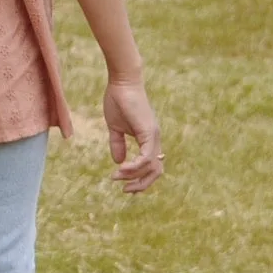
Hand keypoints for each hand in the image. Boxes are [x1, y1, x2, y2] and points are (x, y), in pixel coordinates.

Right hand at [103, 78, 162, 192]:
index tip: (123, 184)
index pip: (151, 166)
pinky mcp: (149, 133)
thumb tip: (119, 162)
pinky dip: (135, 167)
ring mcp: (153, 136)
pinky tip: (122, 169)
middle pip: (156, 172)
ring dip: (135, 177)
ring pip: (152, 167)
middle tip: (125, 190)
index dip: (140, 179)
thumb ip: (117, 144)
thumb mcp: (115, 128)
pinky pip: (146, 158)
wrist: (122, 82)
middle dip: (141, 185)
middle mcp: (155, 139)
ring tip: (117, 177)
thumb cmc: (118, 101)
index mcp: (148, 139)